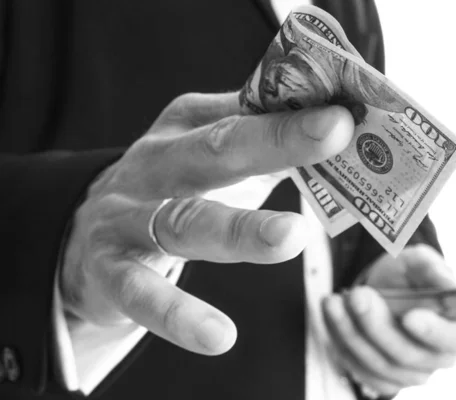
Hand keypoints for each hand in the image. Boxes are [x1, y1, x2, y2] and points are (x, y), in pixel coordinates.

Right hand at [62, 92, 353, 355]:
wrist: (87, 233)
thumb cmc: (174, 188)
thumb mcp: (211, 156)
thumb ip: (264, 144)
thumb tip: (337, 132)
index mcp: (187, 127)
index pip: (245, 110)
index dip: (295, 108)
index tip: (344, 109)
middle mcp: (157, 163)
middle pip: (216, 150)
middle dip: (274, 140)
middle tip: (333, 132)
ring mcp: (129, 215)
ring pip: (185, 222)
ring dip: (240, 229)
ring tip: (292, 237)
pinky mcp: (110, 269)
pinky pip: (142, 292)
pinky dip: (178, 314)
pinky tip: (220, 336)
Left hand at [322, 245, 455, 395]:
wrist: (382, 289)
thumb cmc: (406, 276)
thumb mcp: (417, 260)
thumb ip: (431, 267)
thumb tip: (447, 283)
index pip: (453, 338)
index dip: (432, 331)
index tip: (409, 316)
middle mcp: (439, 355)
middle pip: (409, 355)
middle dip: (377, 325)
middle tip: (358, 296)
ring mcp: (412, 372)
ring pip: (380, 364)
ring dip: (352, 332)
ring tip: (335, 302)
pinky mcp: (385, 379)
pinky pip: (361, 370)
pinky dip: (342, 343)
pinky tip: (333, 317)